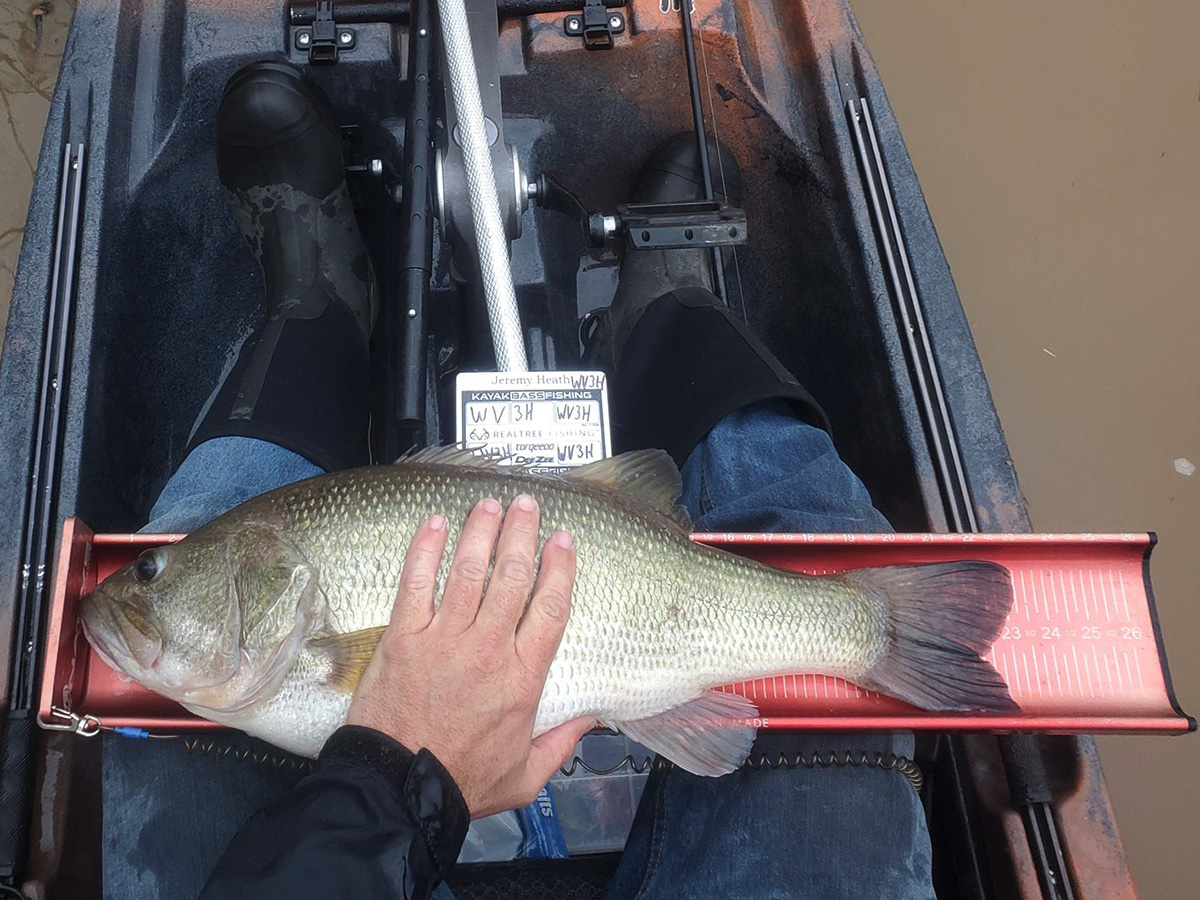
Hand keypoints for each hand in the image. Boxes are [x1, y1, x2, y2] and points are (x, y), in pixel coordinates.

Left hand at [346, 494, 594, 817]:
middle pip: (512, 578)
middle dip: (521, 534)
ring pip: (468, 572)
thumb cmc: (461, 783)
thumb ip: (561, 743)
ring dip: (480, 532)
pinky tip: (434, 523)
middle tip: (527, 504)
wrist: (398, 792)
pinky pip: (416, 584)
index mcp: (522, 678)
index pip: (551, 609)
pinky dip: (425, 550)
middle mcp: (488, 650)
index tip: (564, 540)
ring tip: (489, 503)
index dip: (560, 568)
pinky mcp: (404, 639)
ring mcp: (444, 640)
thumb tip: (593, 718)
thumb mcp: (527, 776)